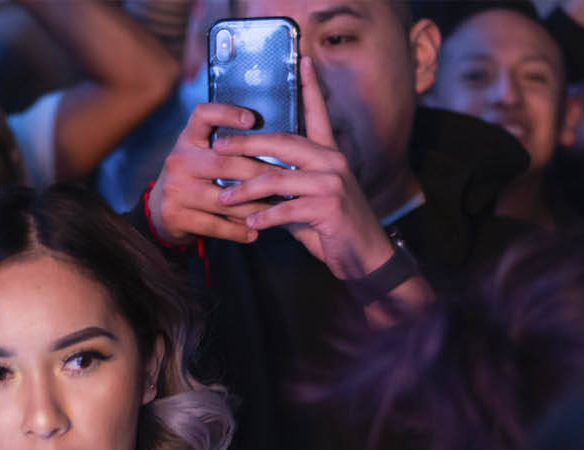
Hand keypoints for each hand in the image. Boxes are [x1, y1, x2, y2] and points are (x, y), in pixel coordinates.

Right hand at [146, 103, 275, 246]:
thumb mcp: (200, 156)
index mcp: (188, 140)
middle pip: (224, 163)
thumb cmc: (193, 179)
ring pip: (223, 199)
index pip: (203, 115)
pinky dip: (237, 231)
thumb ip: (226, 150)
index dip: (226, 113)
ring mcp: (175, 189)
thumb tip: (274, 147)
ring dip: (253, 207)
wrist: (159, 211)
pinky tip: (253, 232)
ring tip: (274, 210)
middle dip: (259, 172)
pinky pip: (215, 225)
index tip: (251, 119)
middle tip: (284, 179)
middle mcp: (179, 160)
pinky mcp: (175, 216)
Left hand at [212, 57, 394, 281]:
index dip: (310, 86)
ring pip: (278, 179)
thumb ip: (286, 186)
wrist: (365, 257)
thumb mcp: (308, 200)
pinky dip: (265, 217)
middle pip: (283, 142)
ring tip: (223, 198)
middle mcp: (332, 162)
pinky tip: (250, 223)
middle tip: (217, 147)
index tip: (302, 58)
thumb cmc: (333, 227)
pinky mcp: (329, 208)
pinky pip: (287, 210)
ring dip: (245, 191)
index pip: (318, 113)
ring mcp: (332, 184)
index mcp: (329, 154)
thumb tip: (251, 181)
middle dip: (246, 144)